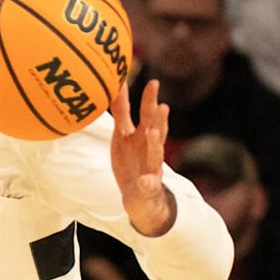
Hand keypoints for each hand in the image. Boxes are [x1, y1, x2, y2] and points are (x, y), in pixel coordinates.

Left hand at [110, 79, 175, 236]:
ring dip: (155, 144)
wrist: (138, 196)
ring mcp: (152, 168)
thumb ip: (122, 112)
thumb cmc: (131, 160)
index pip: (147, 114)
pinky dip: (147, 183)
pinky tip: (144, 181)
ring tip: (152, 133)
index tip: (153, 83)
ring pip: (156, 155)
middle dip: (159, 119)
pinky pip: (148, 185)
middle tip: (162, 106)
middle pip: (156, 131)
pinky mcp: (148, 187)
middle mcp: (150, 149)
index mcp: (143, 135)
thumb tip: (117, 85)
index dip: (149, 99)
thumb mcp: (124, 134)